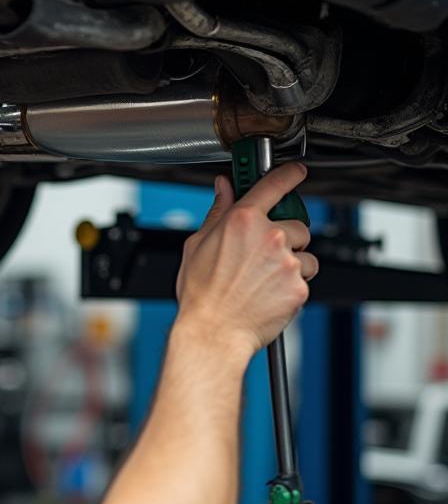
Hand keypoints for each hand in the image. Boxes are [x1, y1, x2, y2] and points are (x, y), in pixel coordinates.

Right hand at [175, 165, 317, 357]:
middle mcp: (269, 237)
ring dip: (293, 263)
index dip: (289, 174)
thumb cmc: (201, 294)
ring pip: (305, 254)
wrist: (213, 332)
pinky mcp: (299, 286)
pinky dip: (291, 286)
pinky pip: (304, 279)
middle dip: (286, 237)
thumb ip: (217, 212)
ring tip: (264, 279)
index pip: (274, 185)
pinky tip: (269, 294)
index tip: (297, 171)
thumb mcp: (197, 244)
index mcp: (242, 221)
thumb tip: (223, 189)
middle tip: (264, 254)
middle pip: (296, 225)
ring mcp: (287, 262)